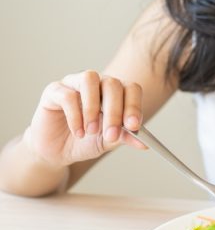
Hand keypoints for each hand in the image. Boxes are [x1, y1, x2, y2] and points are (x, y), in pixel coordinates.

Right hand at [26, 70, 145, 167]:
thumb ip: (126, 137)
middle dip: (114, 111)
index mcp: (115, 93)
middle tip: (111, 134)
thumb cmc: (85, 141)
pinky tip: (78, 133)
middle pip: (112, 84)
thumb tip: (144, 143)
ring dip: (93, 107)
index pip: (131, 89)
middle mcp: (97, 83)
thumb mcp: (109, 141)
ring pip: (89, 79)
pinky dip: (75, 116)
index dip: (134, 106)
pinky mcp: (54, 90)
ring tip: (92, 131)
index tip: (134, 126)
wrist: (57, 151)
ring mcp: (74, 83)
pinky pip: (67, 95)